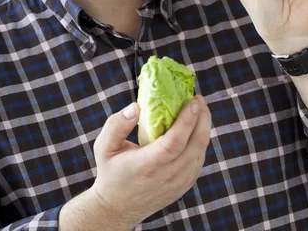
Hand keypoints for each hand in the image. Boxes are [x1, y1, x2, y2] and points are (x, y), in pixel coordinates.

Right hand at [89, 96, 210, 229]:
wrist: (118, 208)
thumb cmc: (110, 171)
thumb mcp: (104, 147)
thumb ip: (117, 125)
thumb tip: (136, 106)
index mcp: (147, 165)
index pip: (175, 142)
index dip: (187, 121)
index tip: (192, 101)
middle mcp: (167, 176)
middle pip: (196, 144)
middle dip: (202, 118)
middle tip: (198, 99)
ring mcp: (179, 183)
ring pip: (201, 151)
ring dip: (203, 127)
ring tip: (198, 109)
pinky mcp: (184, 185)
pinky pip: (199, 159)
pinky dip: (200, 141)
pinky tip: (194, 127)